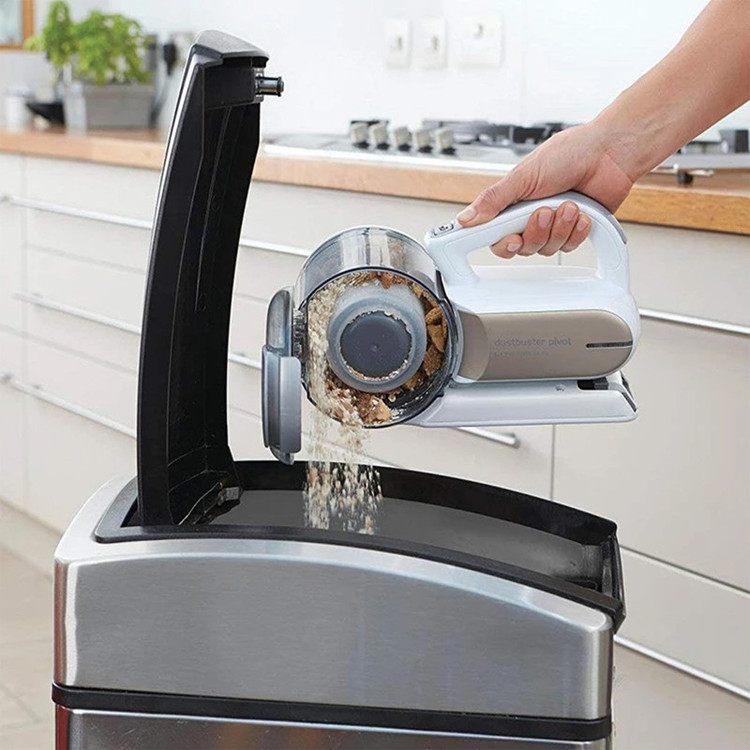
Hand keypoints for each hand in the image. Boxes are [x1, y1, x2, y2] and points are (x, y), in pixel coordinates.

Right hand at [456, 123, 635, 257]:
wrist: (610, 153)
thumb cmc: (569, 153)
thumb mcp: (523, 175)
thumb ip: (493, 199)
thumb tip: (465, 218)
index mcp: (512, 204)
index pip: (495, 236)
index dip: (501, 242)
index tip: (509, 238)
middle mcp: (529, 217)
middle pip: (521, 247)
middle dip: (535, 231)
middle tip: (544, 211)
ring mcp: (552, 226)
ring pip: (545, 249)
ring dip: (558, 228)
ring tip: (568, 205)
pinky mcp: (573, 231)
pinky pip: (568, 247)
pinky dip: (576, 231)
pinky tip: (581, 213)